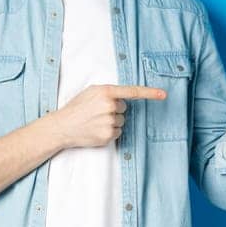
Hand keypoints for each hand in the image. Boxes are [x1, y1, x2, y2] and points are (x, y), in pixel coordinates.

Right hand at [42, 85, 166, 150]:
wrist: (61, 126)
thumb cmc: (76, 108)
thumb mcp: (90, 93)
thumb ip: (108, 93)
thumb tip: (124, 98)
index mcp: (105, 92)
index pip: (132, 91)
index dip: (150, 92)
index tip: (164, 94)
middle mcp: (109, 105)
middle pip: (124, 108)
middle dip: (113, 111)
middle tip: (96, 113)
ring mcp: (109, 121)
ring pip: (121, 121)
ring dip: (111, 122)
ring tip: (94, 122)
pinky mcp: (108, 135)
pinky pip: (118, 132)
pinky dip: (109, 132)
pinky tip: (96, 130)